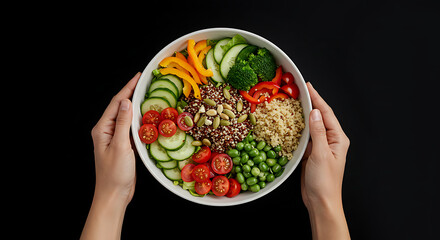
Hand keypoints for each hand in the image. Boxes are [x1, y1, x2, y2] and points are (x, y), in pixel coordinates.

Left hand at [81, 72, 139, 239]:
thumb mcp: (120, 147)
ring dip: (137, 105)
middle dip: (132, 92)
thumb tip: (126, 102)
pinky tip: (149, 117)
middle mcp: (107, 130)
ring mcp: (115, 138)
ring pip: (127, 116)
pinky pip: (132, 127)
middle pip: (120, 106)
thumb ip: (122, 124)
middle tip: (146, 82)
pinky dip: (140, 119)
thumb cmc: (115, 174)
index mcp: (102, 129)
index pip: (116, 103)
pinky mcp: (123, 145)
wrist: (114, 195)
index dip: (128, 88)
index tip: (139, 76)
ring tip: (149, 95)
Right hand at [301, 82, 349, 239]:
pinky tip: (290, 123)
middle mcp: (331, 140)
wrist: (321, 202)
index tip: (308, 86)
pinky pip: (305, 137)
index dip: (317, 98)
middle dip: (311, 103)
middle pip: (320, 117)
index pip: (327, 113)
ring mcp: (321, 147)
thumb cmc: (325, 182)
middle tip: (299, 91)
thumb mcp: (321, 154)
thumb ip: (318, 132)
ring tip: (294, 103)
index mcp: (338, 139)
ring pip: (312, 126)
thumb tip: (314, 112)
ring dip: (303, 115)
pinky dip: (298, 129)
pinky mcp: (312, 154)